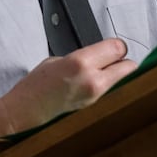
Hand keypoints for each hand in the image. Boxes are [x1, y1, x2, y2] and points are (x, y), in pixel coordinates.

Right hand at [0, 39, 135, 132]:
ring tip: (103, 69)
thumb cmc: (37, 83)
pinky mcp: (94, 105)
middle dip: (123, 59)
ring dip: (117, 72)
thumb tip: (101, 56)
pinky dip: (108, 83)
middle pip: (128, 65)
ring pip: (122, 78)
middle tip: (114, 57)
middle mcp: (92, 80)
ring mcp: (95, 95)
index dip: (117, 45)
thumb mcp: (58, 59)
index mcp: (80, 62)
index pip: (117, 48)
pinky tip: (94, 80)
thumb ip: (83, 56)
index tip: (113, 46)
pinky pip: (110, 88)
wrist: (27, 110)